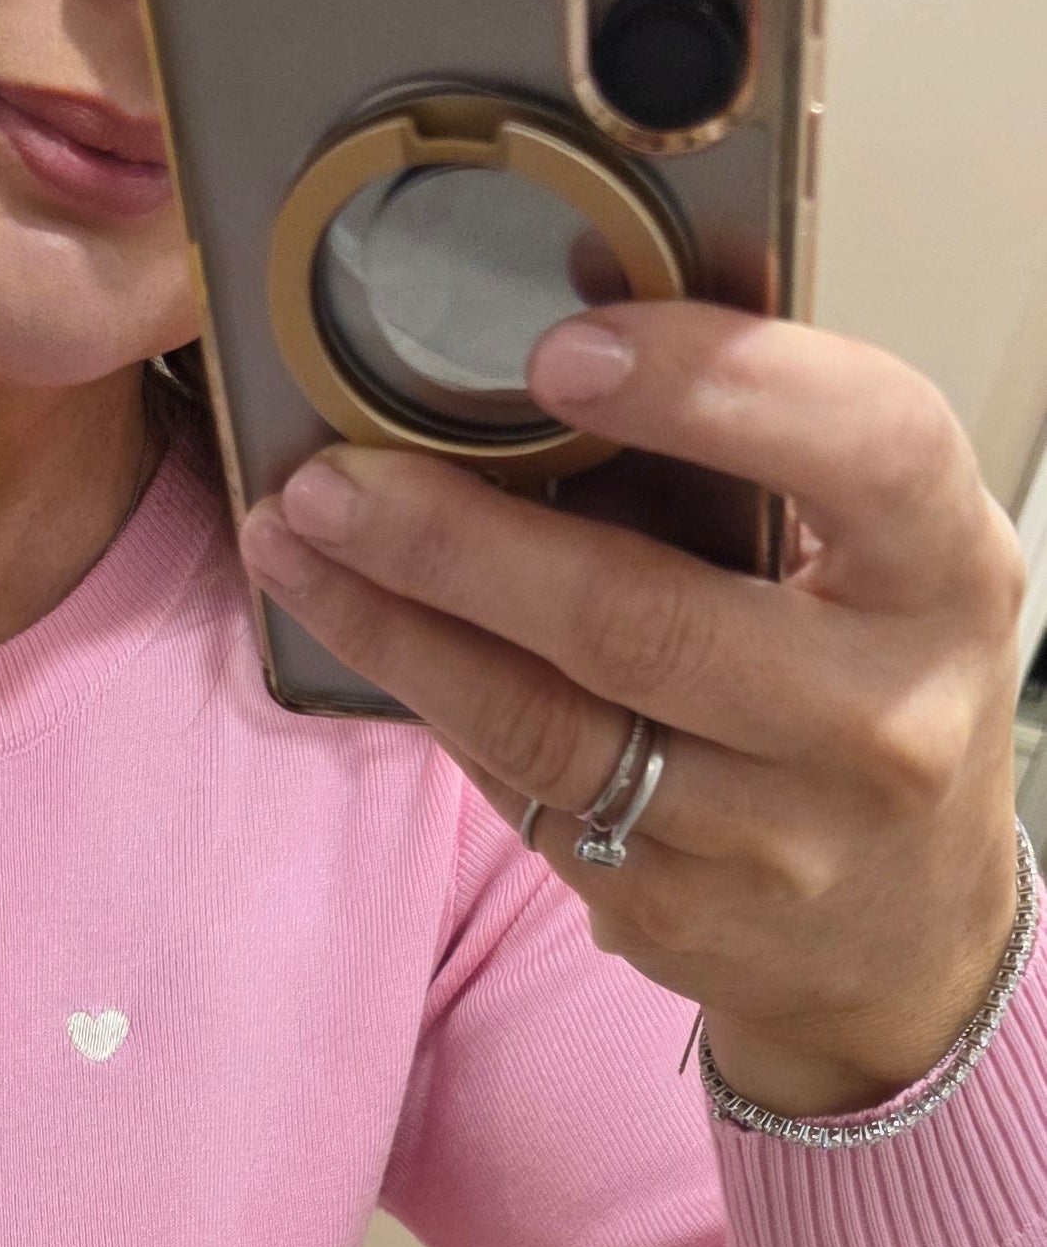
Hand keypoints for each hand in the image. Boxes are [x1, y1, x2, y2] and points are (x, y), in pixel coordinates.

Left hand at [239, 305, 1030, 1118]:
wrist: (903, 927)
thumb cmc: (877, 687)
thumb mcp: (883, 554)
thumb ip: (772, 458)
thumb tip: (578, 318)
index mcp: (944, 574)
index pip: (858, 448)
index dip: (707, 390)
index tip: (561, 350)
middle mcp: (877, 714)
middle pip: (641, 617)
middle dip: (459, 541)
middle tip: (336, 477)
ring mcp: (776, 836)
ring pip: (551, 725)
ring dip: (401, 629)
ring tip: (303, 544)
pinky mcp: (679, 916)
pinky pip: (528, 796)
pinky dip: (441, 706)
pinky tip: (376, 639)